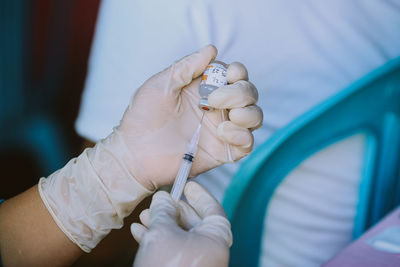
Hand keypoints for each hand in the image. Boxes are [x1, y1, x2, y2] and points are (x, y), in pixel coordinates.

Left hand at [39, 45, 260, 251]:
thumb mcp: (161, 84)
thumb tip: (212, 49)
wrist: (135, 153)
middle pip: (249, 94)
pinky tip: (223, 133)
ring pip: (254, 116)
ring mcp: (222, 129)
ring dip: (249, 113)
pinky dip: (242, 136)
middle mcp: (217, 108)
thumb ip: (187, 66)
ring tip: (230, 117)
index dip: (237, 72)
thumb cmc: (143, 117)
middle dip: (241, 93)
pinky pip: (247, 144)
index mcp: (205, 89)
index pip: (235, 75)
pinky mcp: (222, 152)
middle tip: (215, 100)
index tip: (227, 76)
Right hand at [131, 182, 231, 266]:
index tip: (188, 185)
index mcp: (215, 239)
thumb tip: (163, 198)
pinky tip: (139, 232)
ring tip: (144, 216)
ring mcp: (195, 262)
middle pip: (194, 222)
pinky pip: (171, 249)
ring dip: (161, 223)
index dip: (200, 195)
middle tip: (159, 200)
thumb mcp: (163, 232)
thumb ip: (164, 211)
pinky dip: (157, 239)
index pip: (213, 210)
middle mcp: (209, 251)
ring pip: (179, 236)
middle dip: (173, 210)